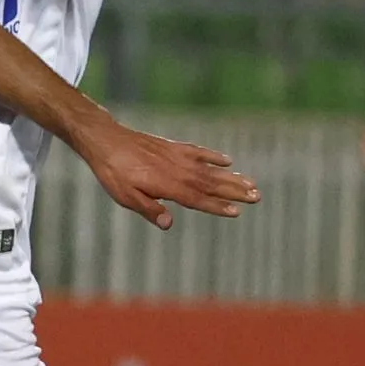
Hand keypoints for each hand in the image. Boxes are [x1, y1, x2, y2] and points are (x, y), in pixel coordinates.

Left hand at [74, 118, 259, 229]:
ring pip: (210, 170)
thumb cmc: (114, 173)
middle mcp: (178, 171)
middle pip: (212, 184)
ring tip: (251, 183)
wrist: (107, 140)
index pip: (198, 199)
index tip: (237, 211)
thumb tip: (168, 224)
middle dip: (235, 192)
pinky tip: (227, 161)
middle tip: (257, 196)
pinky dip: (214, 157)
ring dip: (231, 177)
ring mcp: (178, 157)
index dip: (218, 207)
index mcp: (169, 186)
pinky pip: (199, 152)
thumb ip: (149, 209)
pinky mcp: (173, 147)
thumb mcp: (126, 197)